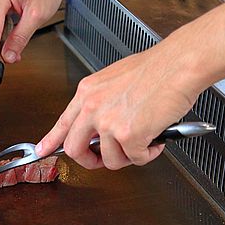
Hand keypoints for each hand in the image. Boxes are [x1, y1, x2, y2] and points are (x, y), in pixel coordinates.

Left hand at [36, 42, 204, 169]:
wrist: (180, 63)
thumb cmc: (157, 68)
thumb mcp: (115, 79)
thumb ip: (102, 102)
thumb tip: (101, 126)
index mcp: (88, 92)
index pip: (63, 123)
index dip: (51, 141)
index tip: (44, 150)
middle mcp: (93, 107)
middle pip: (75, 150)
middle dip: (90, 161)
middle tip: (104, 161)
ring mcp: (109, 122)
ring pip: (110, 160)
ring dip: (129, 156)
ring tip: (143, 140)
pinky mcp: (129, 135)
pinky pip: (136, 159)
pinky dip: (149, 154)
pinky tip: (156, 139)